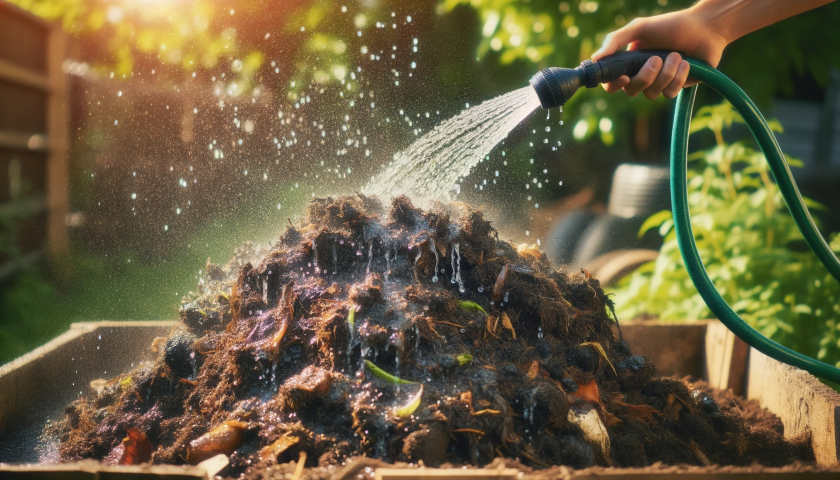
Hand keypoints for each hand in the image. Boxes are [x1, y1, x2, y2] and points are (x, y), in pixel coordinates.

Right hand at [591, 8, 728, 98]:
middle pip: (631, 91)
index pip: (612, 81)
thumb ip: (615, 40)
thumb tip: (594, 59)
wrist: (706, 28)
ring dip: (666, 74)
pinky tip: (686, 63)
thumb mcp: (640, 27)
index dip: (614, 84)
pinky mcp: (675, 87)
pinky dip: (678, 78)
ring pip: (651, 94)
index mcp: (629, 61)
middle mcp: (642, 74)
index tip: (624, 76)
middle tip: (657, 58)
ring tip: (678, 56)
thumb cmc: (672, 25)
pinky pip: (669, 93)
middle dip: (645, 76)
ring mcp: (658, 82)